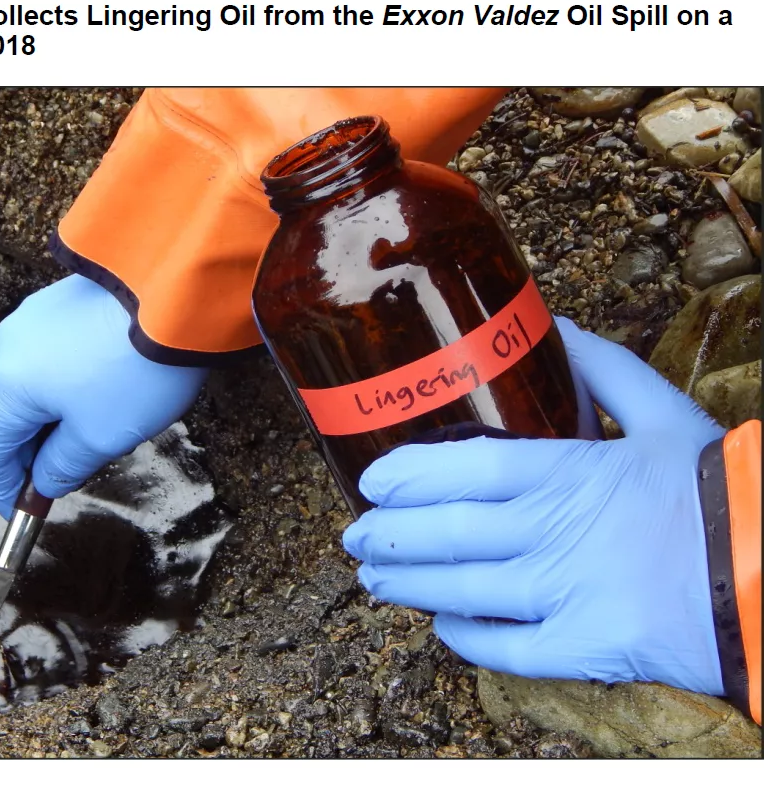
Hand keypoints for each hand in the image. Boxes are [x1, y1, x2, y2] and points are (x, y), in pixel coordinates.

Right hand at [0, 275, 207, 516]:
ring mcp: (29, 322)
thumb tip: (43, 481)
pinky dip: (46, 391)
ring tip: (69, 445)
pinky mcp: (55, 307)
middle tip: (42, 480)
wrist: (175, 294)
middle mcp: (5, 349)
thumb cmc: (136, 369)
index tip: (20, 510)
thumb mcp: (101, 436)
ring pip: (13, 385)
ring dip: (31, 422)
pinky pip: (35, 359)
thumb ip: (63, 466)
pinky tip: (80, 403)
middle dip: (12, 453)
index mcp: (6, 386)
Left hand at [342, 317, 725, 695]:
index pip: (464, 469)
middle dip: (388, 536)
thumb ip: (606, 370)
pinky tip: (442, 623)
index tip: (373, 480)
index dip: (409, 475)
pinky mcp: (584, 648)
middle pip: (446, 534)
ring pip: (460, 591)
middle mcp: (554, 533)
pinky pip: (504, 649)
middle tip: (354, 535)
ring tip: (373, 579)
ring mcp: (565, 595)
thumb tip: (556, 328)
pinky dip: (464, 637)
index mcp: (569, 471)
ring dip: (406, 586)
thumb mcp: (667, 414)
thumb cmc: (716, 490)